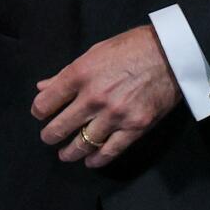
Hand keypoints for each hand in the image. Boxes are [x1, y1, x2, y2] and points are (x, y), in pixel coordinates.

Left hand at [32, 25, 180, 168]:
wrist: (170, 54)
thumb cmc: (130, 48)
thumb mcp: (93, 53)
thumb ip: (66, 74)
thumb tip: (43, 88)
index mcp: (80, 74)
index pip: (46, 101)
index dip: (39, 111)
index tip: (40, 114)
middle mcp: (94, 97)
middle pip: (61, 126)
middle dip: (50, 135)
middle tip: (48, 138)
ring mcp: (115, 114)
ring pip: (84, 142)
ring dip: (71, 152)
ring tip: (65, 154)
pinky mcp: (135, 126)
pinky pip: (111, 150)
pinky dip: (97, 159)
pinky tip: (90, 161)